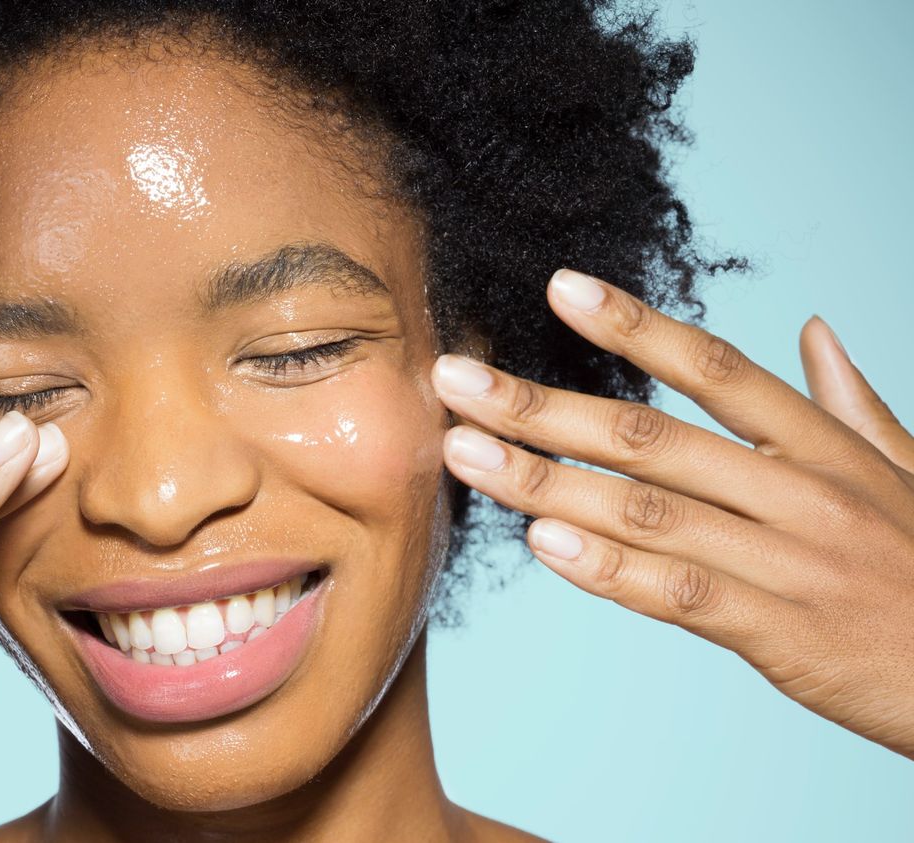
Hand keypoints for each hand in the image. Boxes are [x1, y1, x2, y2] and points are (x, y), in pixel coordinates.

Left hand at [431, 269, 913, 758]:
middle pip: (650, 436)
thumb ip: (851, 400)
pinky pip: (678, 592)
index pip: (714, 366)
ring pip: (646, 511)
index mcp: (822, 443)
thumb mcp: (905, 472)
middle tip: (454, 379)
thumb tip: (814, 327)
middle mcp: (799, 489)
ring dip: (545, 480)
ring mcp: (788, 560)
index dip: (633, 325)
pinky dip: (607, 568)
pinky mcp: (779, 630)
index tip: (557, 287)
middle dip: (541, 405)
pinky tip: (542, 543)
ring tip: (465, 453)